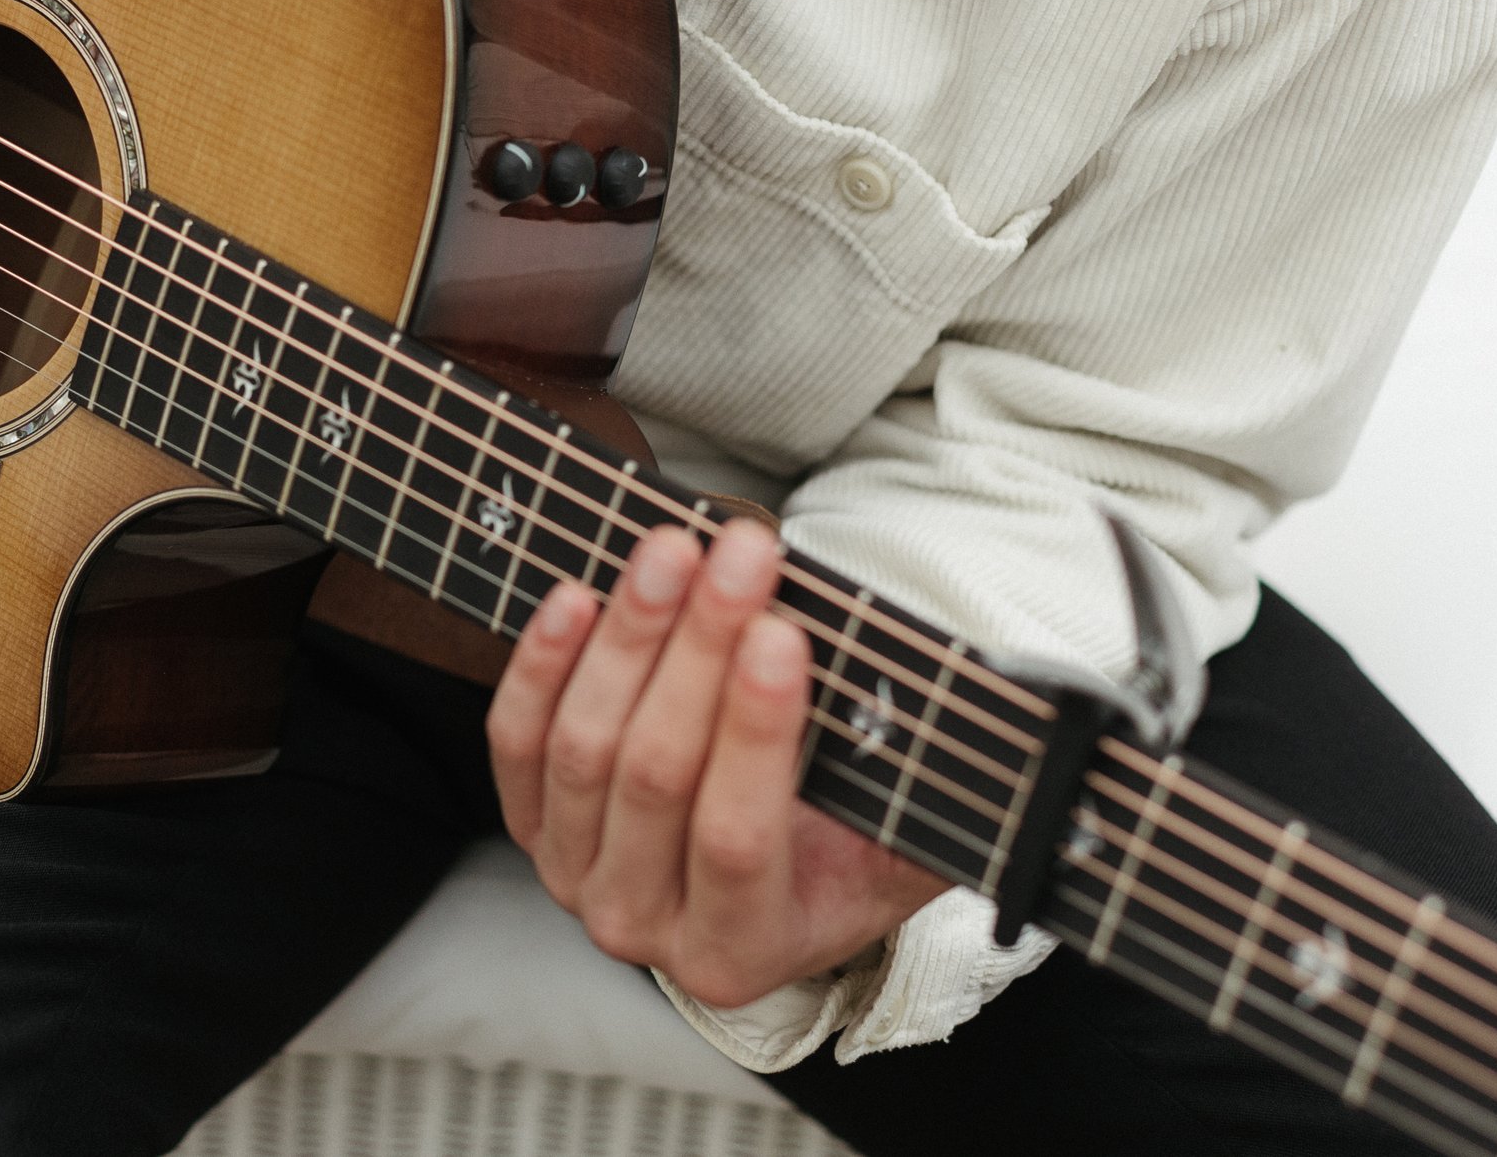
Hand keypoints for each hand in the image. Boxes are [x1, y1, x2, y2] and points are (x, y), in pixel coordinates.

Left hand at [487, 519, 948, 1008]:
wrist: (763, 870)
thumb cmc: (843, 843)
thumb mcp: (905, 841)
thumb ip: (921, 796)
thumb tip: (980, 715)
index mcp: (742, 949)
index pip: (736, 834)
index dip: (754, 731)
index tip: (781, 631)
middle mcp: (642, 926)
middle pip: (653, 772)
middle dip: (698, 646)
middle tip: (741, 552)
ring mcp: (573, 878)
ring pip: (582, 745)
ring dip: (629, 634)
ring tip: (672, 548)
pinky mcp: (529, 825)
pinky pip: (516, 740)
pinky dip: (541, 663)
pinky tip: (578, 595)